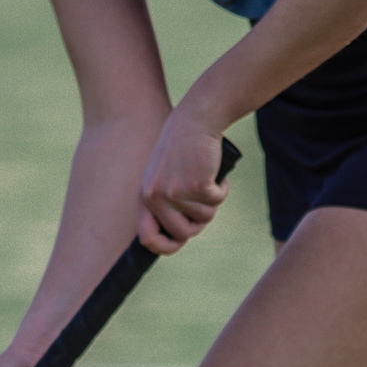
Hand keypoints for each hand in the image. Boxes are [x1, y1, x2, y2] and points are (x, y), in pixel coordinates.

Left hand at [138, 105, 229, 252]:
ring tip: (207, 182)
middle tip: (203, 203)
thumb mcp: (163, 176)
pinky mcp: (198, 186)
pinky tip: (216, 174)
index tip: (178, 242)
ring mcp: (176, 193)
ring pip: (204, 219)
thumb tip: (176, 237)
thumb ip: (163, 203)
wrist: (195, 120)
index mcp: (144, 196)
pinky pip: (217, 201)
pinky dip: (222, 189)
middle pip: (182, 234)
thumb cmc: (181, 148)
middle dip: (198, 224)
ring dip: (211, 203)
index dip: (164, 247)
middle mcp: (156, 197)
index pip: (147, 238)